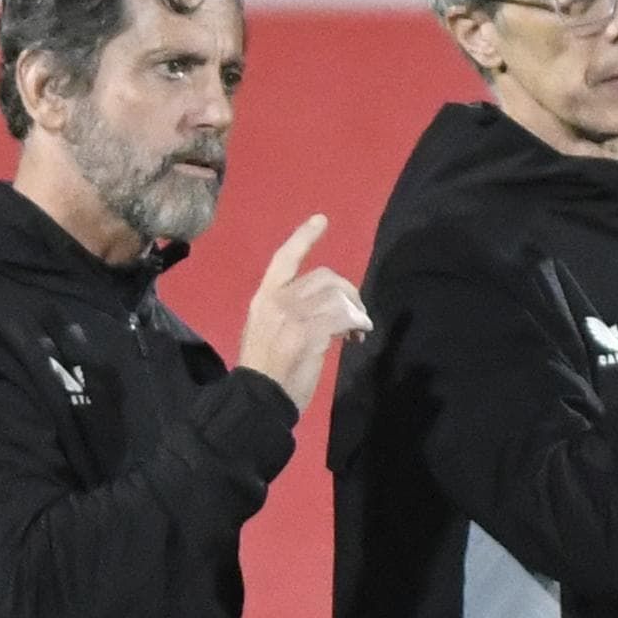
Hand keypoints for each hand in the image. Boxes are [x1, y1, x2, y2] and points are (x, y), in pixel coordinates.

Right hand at [237, 214, 371, 409]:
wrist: (259, 397)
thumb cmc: (264, 371)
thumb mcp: (266, 331)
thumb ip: (290, 312)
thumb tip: (324, 310)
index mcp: (263, 298)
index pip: (284, 258)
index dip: (304, 237)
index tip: (322, 219)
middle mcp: (278, 300)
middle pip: (325, 277)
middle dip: (349, 292)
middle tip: (357, 316)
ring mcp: (294, 316)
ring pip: (338, 296)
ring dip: (356, 311)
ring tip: (357, 331)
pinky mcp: (310, 333)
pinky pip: (344, 317)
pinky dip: (358, 324)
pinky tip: (358, 336)